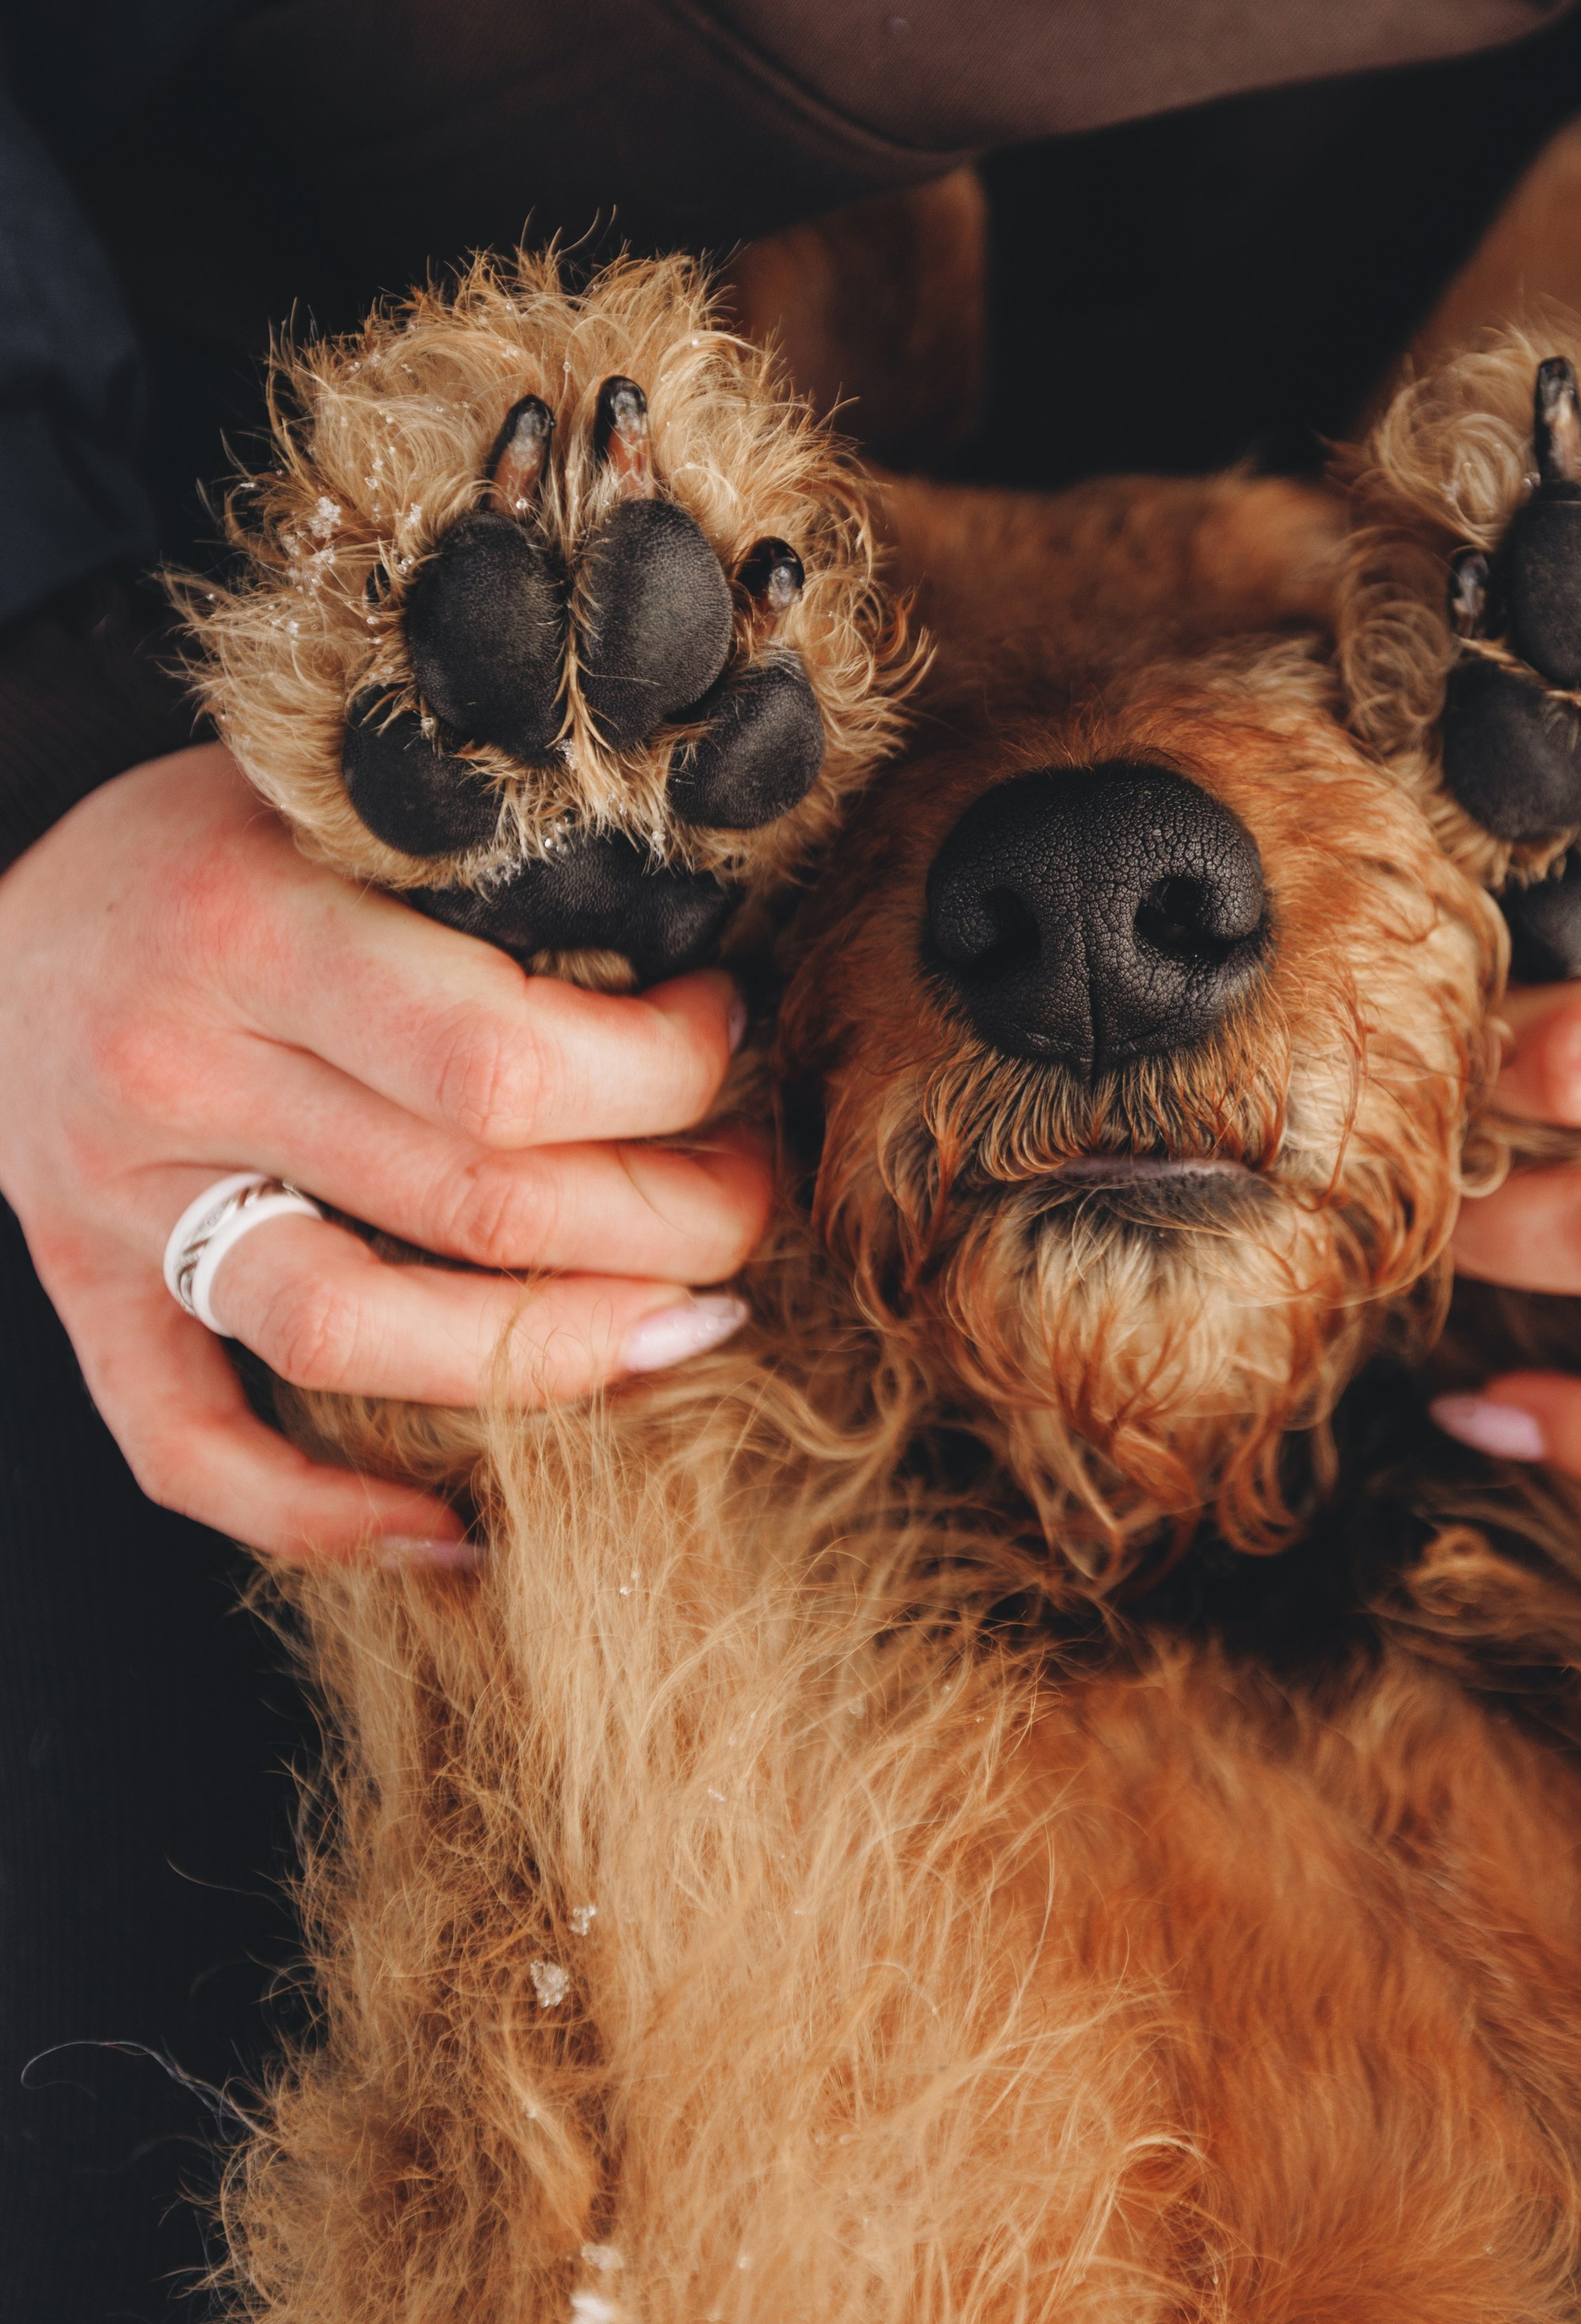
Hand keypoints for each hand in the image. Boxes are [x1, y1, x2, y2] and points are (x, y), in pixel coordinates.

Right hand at [0, 748, 770, 1557]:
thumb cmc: (201, 843)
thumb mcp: (331, 793)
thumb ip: (481, 869)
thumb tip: (700, 938)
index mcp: (253, 927)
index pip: (503, 1059)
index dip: (661, 1074)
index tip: (726, 1034)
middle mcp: (178, 1070)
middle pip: (476, 1205)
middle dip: (669, 1218)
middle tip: (751, 1192)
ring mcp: (122, 1203)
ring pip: (357, 1337)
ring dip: (557, 1354)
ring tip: (686, 1327)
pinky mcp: (86, 1295)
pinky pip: (189, 1446)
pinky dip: (316, 1515)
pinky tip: (451, 1530)